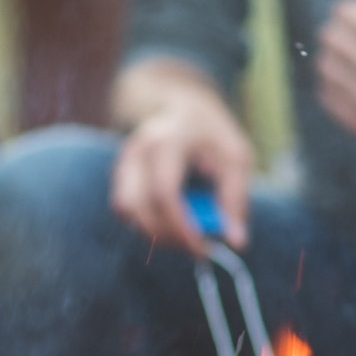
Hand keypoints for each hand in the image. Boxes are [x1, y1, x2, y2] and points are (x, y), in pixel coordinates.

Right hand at [111, 81, 254, 251]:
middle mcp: (138, 150)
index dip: (181, 228)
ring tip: (184, 234)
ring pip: (126, 211)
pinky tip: (170, 221)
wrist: (182, 106)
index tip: (203, 249)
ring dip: (154, 233)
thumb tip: (235, 242)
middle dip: (168, 238)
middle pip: (139, 209)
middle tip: (197, 248)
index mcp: (169, 140)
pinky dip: (145, 223)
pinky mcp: (119, 174)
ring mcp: (124, 161)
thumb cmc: (212, 134)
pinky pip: (124, 209)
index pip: (165, 194)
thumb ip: (234, 198)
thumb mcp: (236, 158)